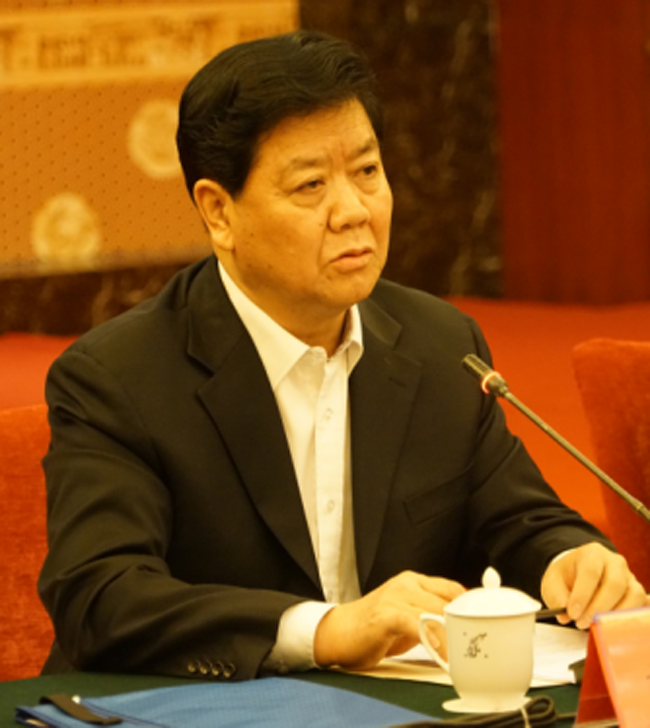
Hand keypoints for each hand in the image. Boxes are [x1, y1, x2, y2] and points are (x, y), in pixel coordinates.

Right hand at [313, 570, 464, 669]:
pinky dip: (432, 639)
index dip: (470, 607)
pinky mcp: (386, 614)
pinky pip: (417, 624)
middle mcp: (406, 584)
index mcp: (413, 581)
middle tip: (476, 645)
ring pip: (435, 613)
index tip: (484, 624)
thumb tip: (463, 626)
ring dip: (451, 636)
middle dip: (463, 626)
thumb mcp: (408, 616)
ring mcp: (395, 596)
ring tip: (461, 654)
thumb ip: (432, 615)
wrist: (338, 632)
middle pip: (447, 602)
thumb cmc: (375, 628)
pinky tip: (439, 651)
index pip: (452, 588)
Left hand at [541, 542, 646, 628]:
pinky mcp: (637, 592)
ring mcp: (629, 577)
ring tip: (595, 625)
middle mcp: (614, 562)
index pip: (591, 572)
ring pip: (632, 596)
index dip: (582, 595)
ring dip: (614, 615)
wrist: (578, 572)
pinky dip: (628, 619)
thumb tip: (564, 615)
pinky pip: (640, 606)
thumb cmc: (567, 576)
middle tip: (581, 622)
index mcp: (592, 553)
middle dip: (597, 608)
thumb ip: (556, 597)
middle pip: (614, 584)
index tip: (572, 613)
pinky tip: (611, 627)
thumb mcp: (553, 582)